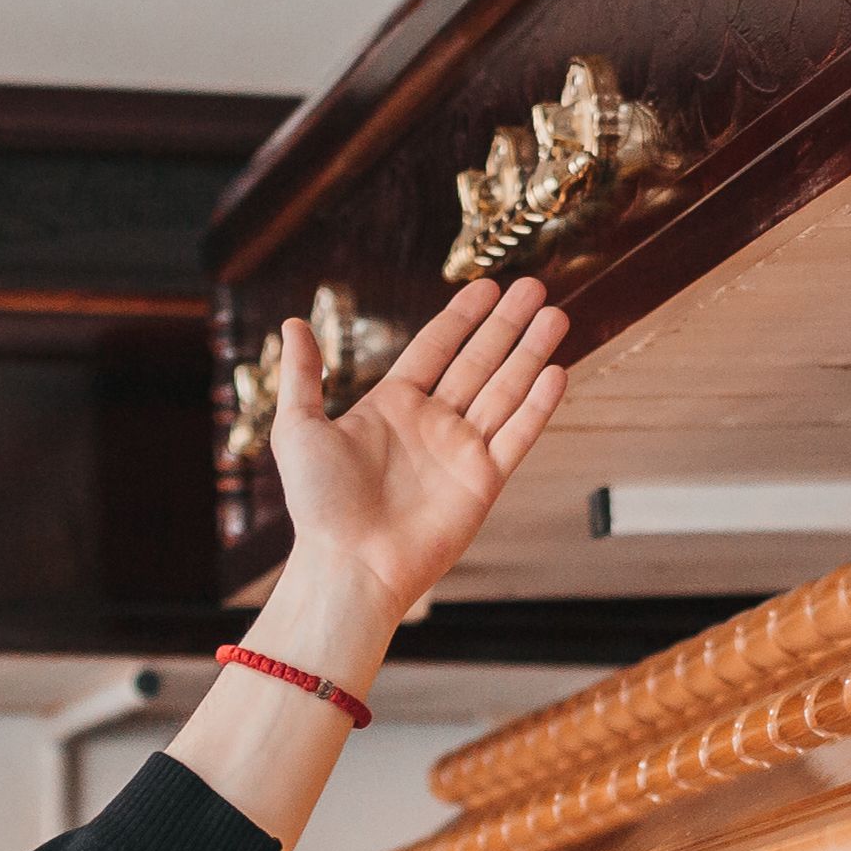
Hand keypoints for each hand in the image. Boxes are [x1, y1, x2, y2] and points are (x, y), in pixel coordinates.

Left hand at [264, 276, 570, 622]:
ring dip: (530, 353)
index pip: (435, 348)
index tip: (487, 285)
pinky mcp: (483, 482)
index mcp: (392, 406)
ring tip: (555, 315)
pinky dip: (538, 405)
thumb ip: (303, 376)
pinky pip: (517, 435)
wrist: (348, 565)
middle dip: (507, 324)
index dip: (462, 316)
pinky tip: (556, 372)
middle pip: (478, 361)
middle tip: (534, 286)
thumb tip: (294, 323)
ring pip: (504, 390)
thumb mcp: (298, 429)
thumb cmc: (318, 505)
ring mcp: (460, 452)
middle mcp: (432, 424)